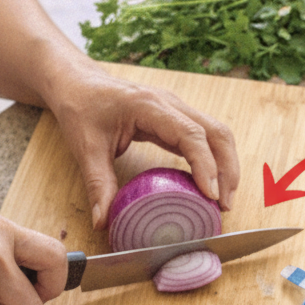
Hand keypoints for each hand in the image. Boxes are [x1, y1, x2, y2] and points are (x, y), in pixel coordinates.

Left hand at [48, 67, 239, 229]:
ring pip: (215, 133)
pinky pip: (203, 137)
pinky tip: (208, 185)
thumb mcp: (86, 148)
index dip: (206, 166)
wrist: (78, 83)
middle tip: (224, 205)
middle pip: (215, 132)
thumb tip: (103, 222)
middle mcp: (169, 103)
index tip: (211, 195)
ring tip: (222, 200)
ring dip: (225, 165)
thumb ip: (98, 185)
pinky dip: (212, 160)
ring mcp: (175, 109)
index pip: (191, 134)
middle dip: (227, 169)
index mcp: (149, 106)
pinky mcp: (174, 118)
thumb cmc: (81, 107)